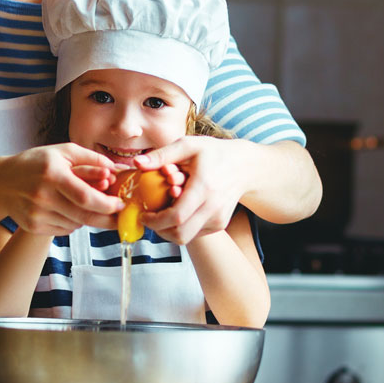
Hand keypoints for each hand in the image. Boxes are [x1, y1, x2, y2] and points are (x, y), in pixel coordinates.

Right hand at [3, 144, 125, 236]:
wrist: (2, 183)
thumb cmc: (36, 163)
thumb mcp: (63, 152)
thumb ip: (91, 159)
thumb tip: (115, 169)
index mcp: (52, 174)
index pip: (85, 197)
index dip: (107, 204)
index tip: (121, 204)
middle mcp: (43, 196)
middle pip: (84, 216)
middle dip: (106, 218)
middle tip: (119, 216)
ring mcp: (37, 214)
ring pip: (76, 224)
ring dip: (87, 216)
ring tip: (81, 202)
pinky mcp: (33, 227)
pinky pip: (65, 229)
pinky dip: (73, 222)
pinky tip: (64, 208)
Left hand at [132, 137, 250, 243]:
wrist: (245, 166)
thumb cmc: (215, 153)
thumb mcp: (188, 145)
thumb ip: (162, 154)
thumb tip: (137, 162)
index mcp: (204, 188)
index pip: (176, 216)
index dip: (155, 221)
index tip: (144, 214)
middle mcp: (213, 208)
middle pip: (180, 234)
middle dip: (159, 230)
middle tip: (149, 218)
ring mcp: (218, 219)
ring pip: (186, 237)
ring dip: (169, 230)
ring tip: (162, 213)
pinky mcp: (220, 224)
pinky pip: (195, 234)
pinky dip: (182, 227)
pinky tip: (178, 212)